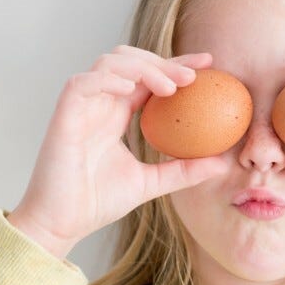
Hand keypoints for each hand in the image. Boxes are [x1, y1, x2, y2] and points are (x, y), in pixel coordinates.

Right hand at [7, 45, 227, 258]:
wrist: (61, 225)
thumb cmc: (98, 202)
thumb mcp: (152, 182)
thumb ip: (184, 170)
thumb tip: (223, 164)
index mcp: (117, 113)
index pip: (149, 77)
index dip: (176, 65)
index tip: (208, 65)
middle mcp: (100, 104)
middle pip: (131, 60)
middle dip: (163, 61)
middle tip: (194, 76)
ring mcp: (81, 106)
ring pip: (109, 62)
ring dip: (141, 67)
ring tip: (169, 88)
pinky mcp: (64, 115)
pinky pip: (82, 83)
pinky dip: (107, 79)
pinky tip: (131, 87)